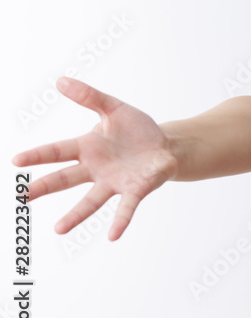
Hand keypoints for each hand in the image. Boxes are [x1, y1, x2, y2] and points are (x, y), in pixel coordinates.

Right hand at [11, 77, 178, 240]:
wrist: (167, 145)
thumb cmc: (138, 130)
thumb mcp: (114, 108)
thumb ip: (89, 97)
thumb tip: (60, 81)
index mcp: (88, 147)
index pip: (57, 151)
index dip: (38, 155)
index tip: (16, 161)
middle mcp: (96, 169)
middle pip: (67, 178)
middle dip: (46, 187)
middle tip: (23, 197)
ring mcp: (114, 182)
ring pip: (91, 201)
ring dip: (76, 215)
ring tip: (59, 230)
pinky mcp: (135, 190)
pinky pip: (126, 208)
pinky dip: (120, 221)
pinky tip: (113, 236)